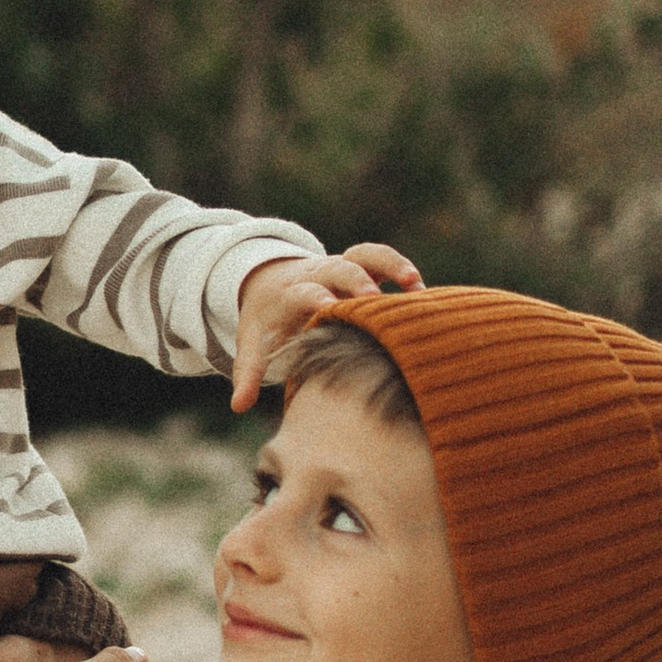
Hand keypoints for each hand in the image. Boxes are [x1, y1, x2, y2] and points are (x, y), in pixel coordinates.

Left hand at [229, 242, 425, 412]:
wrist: (268, 282)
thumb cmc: (267, 321)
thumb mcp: (252, 344)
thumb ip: (248, 373)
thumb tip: (238, 406)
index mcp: (292, 294)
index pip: (305, 292)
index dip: (317, 298)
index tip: (328, 308)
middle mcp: (318, 275)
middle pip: (339, 268)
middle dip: (356, 281)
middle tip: (372, 298)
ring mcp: (341, 268)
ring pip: (367, 255)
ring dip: (390, 266)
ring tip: (414, 285)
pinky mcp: (360, 266)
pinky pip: (382, 259)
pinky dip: (401, 269)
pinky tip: (423, 293)